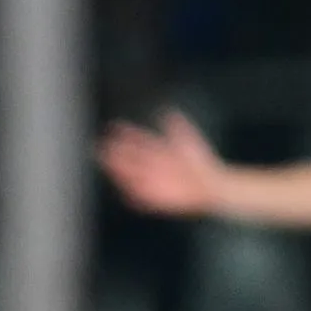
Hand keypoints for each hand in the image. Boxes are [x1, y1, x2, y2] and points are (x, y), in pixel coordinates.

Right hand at [96, 109, 226, 218]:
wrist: (210, 184)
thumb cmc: (200, 160)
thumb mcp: (189, 139)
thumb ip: (177, 126)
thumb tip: (167, 112)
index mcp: (157, 149)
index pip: (137, 140)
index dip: (126, 133)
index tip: (113, 126)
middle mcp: (150, 165)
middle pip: (128, 158)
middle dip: (114, 153)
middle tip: (101, 146)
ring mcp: (150, 181)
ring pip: (129, 176)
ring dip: (117, 171)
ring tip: (108, 164)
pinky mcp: (153, 198)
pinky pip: (137, 197)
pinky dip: (130, 194)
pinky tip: (123, 188)